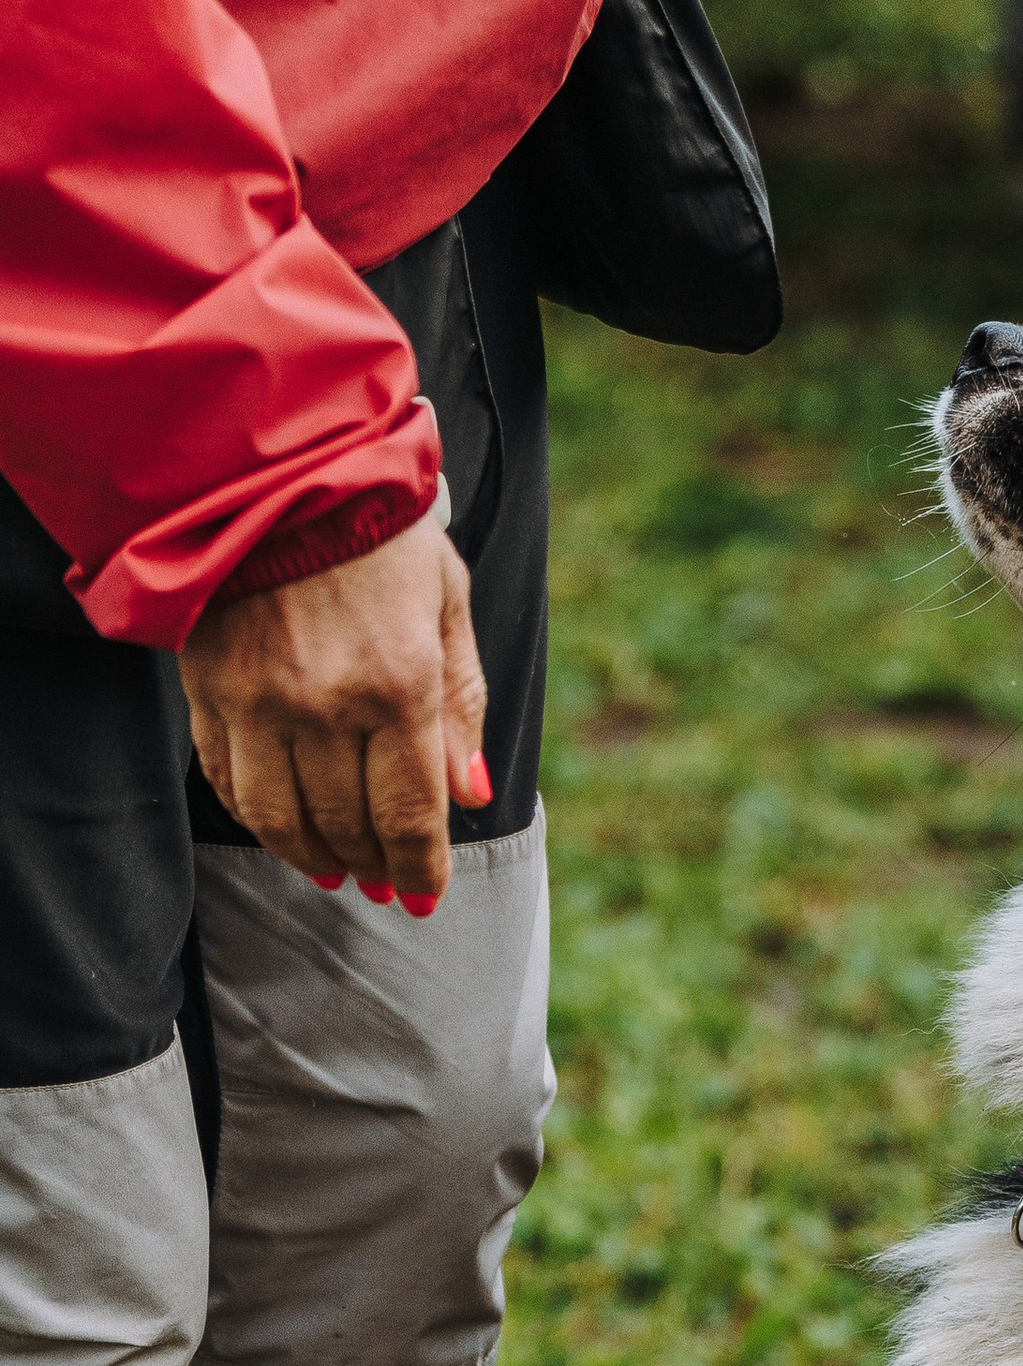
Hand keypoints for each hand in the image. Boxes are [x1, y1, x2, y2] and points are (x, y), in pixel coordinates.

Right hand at [180, 515, 489, 906]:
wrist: (274, 468)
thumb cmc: (377, 531)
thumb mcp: (446, 602)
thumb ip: (462, 703)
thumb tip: (470, 796)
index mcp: (398, 682)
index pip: (410, 813)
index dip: (421, 868)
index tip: (425, 896)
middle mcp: (325, 702)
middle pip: (348, 826)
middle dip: (373, 865)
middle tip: (385, 881)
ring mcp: (258, 701)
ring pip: (281, 819)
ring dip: (313, 856)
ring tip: (335, 868)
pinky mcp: (208, 690)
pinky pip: (228, 782)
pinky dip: (258, 820)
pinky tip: (283, 828)